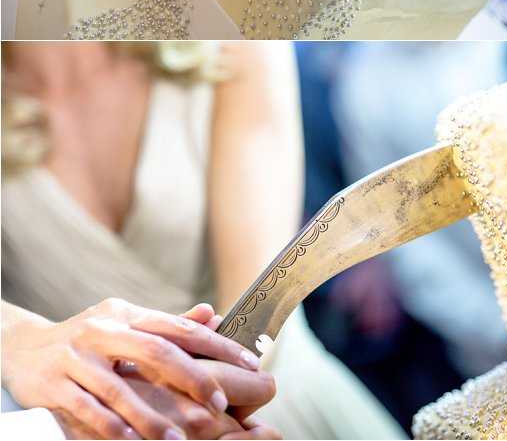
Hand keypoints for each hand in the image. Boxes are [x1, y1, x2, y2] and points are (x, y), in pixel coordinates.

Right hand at [2, 298, 263, 439]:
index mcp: (126, 313)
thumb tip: (212, 313)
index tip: (247, 362)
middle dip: (192, 378)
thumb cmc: (87, 338)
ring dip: (151, 417)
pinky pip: (86, 408)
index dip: (216, 344)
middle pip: (156, 351)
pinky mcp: (54, 382)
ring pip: (120, 387)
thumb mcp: (125, 323)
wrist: (24, 347)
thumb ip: (168, 323)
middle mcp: (103, 329)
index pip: (178, 327)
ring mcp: (77, 355)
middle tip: (218, 403)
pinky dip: (110, 426)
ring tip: (178, 439)